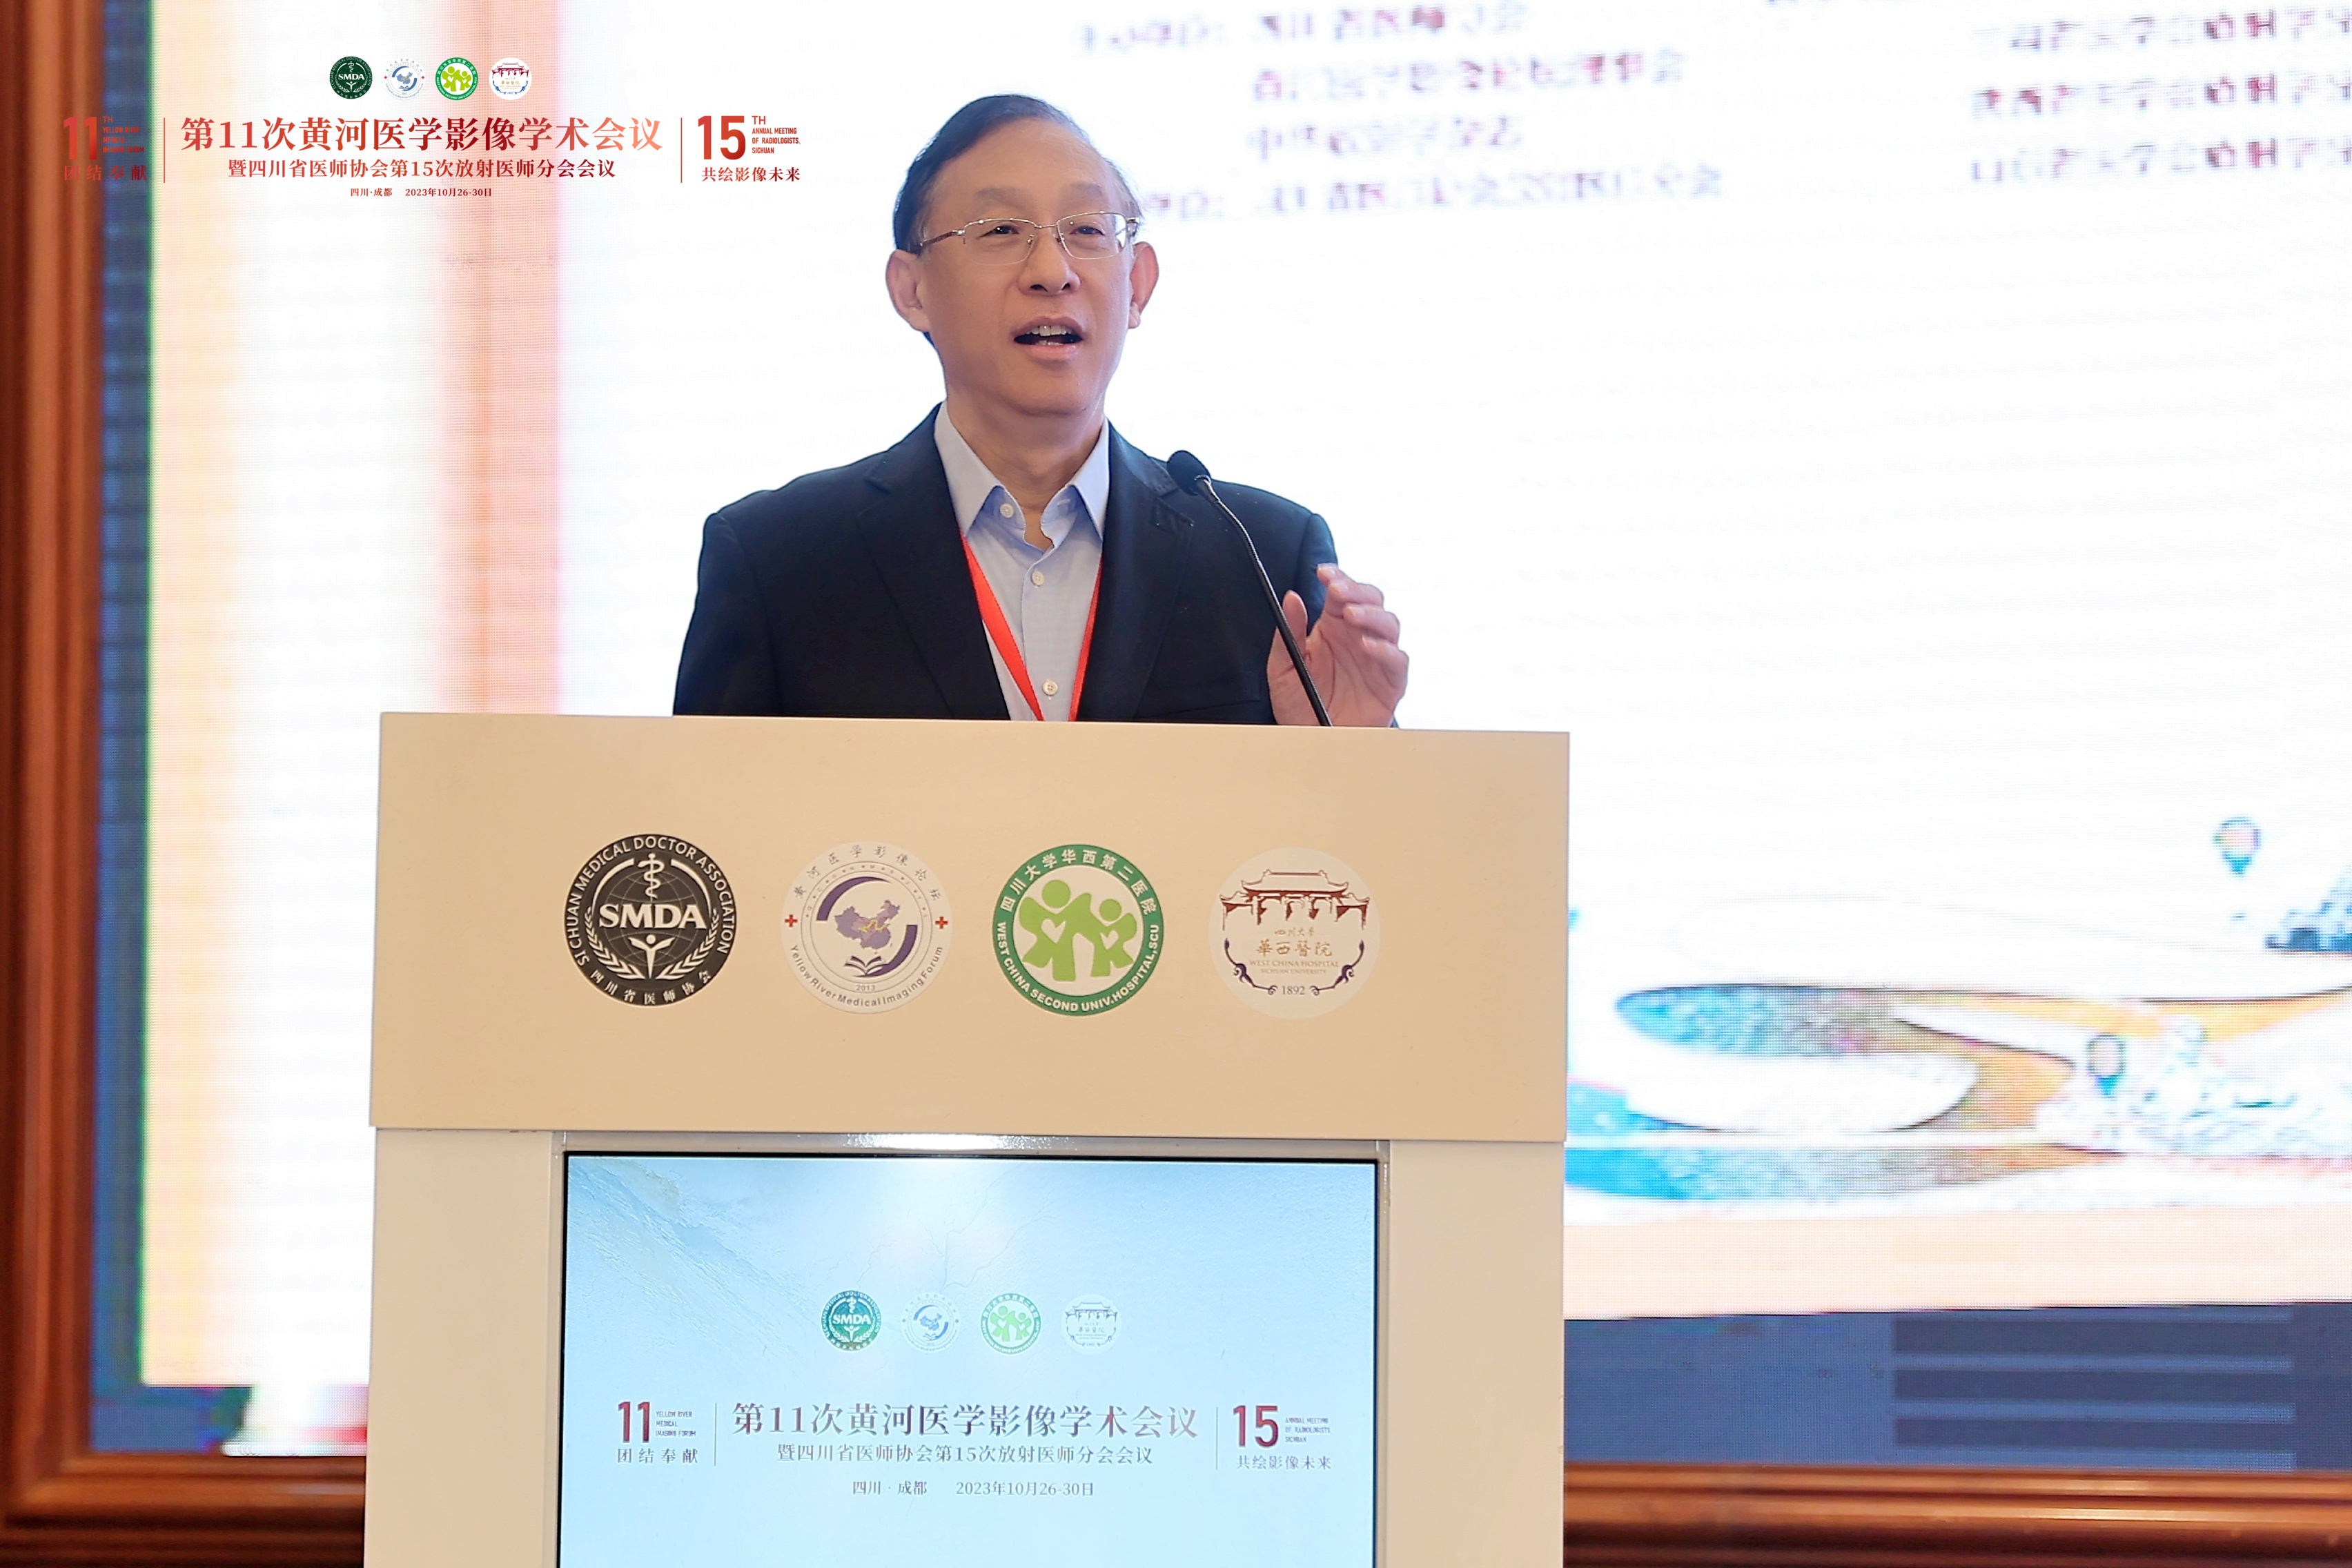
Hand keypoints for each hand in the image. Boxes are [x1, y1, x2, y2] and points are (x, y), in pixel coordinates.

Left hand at [1268, 565, 1407, 726]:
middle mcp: (1358, 637)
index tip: (1323, 572)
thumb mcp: (1283, 667)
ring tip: (1351, 616)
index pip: (1341, 592)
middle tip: (1339, 592)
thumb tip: (1291, 598)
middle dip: (1357, 591)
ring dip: (1371, 615)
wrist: (1311, 740)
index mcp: (1333, 627)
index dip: (1337, 577)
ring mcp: (1376, 658)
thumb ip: (1288, 632)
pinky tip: (1367, 646)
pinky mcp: (1391, 682)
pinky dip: (1385, 649)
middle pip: (1371, 600)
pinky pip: (1397, 659)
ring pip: (1388, 623)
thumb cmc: (1299, 703)